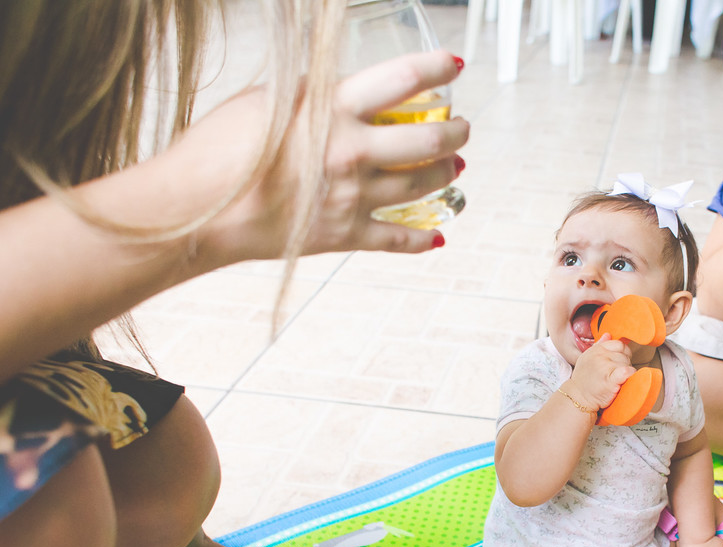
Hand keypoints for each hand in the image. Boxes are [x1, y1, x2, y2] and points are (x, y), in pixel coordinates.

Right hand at [194, 51, 469, 265]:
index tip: (454, 67)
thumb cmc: (219, 147)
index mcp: (333, 107)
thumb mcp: (269, 100)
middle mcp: (351, 150)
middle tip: (462, 128)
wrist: (196, 208)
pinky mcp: (344, 235)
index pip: (404, 78)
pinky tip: (438, 235)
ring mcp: (352, 196)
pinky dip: (422, 238)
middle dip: (455, 132)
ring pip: (422, 185)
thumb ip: (315, 95)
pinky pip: (397, 238)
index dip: (437, 68)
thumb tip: (346, 91)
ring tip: (455, 166)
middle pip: (428, 139)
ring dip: (447, 174)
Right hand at [563, 334, 634, 411]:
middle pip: (625, 355)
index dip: (623, 353)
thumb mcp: (587, 358)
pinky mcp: (610, 380)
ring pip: (627, 365)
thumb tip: (608, 334)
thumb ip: (599, 345)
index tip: (618, 362)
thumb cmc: (584, 379)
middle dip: (624, 364)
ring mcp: (605, 367)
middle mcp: (600, 356)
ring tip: (615, 380)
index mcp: (597, 349)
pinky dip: (630, 375)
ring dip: (625, 373)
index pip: (619, 344)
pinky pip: (627, 372)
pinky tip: (624, 379)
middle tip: (615, 374)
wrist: (578, 397)